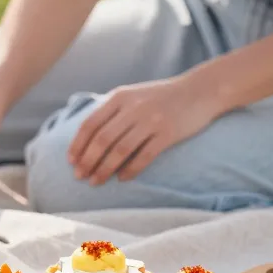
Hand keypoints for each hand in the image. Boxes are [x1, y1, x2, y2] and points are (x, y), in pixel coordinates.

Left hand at [68, 76, 220, 184]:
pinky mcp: (168, 133)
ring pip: (120, 150)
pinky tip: (123, 179)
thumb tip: (87, 140)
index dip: (78, 145)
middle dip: (88, 160)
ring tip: (96, 181)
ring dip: (105, 169)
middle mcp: (133, 107)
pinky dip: (131, 170)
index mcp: (119, 97)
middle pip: (102, 139)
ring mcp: (151, 120)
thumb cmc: (161, 97)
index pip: (90, 124)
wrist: (201, 90)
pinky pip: (144, 156)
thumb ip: (112, 112)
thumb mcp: (133, 95)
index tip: (71, 162)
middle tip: (79, 177)